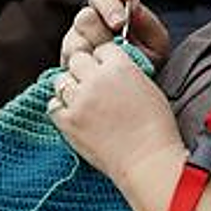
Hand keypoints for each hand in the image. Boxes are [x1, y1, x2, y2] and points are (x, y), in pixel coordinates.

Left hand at [48, 41, 183, 183]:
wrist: (148, 161)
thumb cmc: (156, 129)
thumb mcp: (148, 87)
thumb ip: (127, 72)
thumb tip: (112, 67)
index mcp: (120, 67)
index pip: (101, 48)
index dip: (104, 60)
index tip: (107, 71)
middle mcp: (96, 79)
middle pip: (77, 59)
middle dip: (84, 70)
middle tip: (92, 85)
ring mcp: (79, 101)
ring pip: (61, 80)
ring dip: (70, 88)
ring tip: (82, 101)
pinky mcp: (68, 122)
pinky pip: (53, 105)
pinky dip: (60, 108)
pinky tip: (73, 114)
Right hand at [60, 0, 169, 66]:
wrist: (131, 96)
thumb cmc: (147, 65)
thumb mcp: (157, 45)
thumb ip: (147, 24)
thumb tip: (134, 8)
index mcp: (120, 2)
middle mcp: (98, 12)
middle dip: (110, 7)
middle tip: (120, 24)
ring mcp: (80, 31)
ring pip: (83, 19)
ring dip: (100, 33)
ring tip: (112, 50)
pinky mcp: (68, 53)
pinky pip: (73, 46)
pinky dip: (87, 54)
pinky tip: (97, 63)